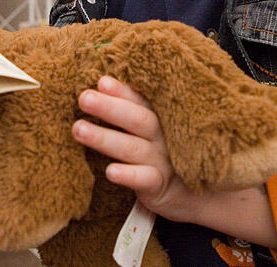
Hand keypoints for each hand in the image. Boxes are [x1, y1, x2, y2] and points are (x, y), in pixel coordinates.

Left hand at [72, 75, 203, 223]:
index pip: (140, 100)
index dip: (122, 91)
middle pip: (137, 119)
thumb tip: (100, 84)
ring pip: (133, 148)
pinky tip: (110, 171)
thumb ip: (131, 109)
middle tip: (84, 98)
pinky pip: (145, 179)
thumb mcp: (152, 128)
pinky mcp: (160, 186)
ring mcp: (162, 160)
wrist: (197, 192)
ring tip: (79, 129)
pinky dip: (128, 175)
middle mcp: (161, 136)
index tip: (101, 82)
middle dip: (109, 108)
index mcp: (158, 118)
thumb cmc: (162, 152)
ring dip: (105, 138)